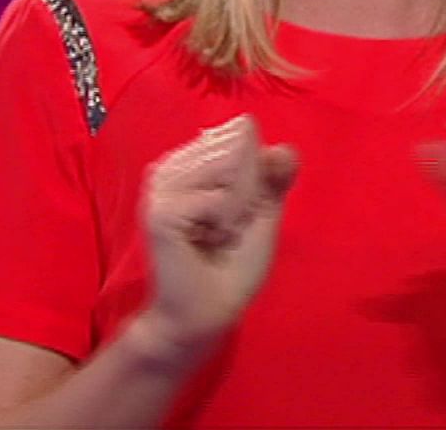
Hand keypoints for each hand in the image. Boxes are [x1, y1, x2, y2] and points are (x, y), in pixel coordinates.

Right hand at [139, 115, 298, 355]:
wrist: (209, 311)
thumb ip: (274, 176)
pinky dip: (226, 221)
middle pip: (235, 147)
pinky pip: (216, 198)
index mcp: (187, 163)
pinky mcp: (161, 211)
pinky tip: (211, 241)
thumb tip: (284, 147)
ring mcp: (160, 188)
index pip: (239, 134)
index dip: (255, 173)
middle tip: (228, 229)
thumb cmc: (233, 265)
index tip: (239, 212)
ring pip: (226, 168)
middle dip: (247, 191)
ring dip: (237, 207)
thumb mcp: (263, 211)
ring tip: (220, 234)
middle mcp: (168, 168)